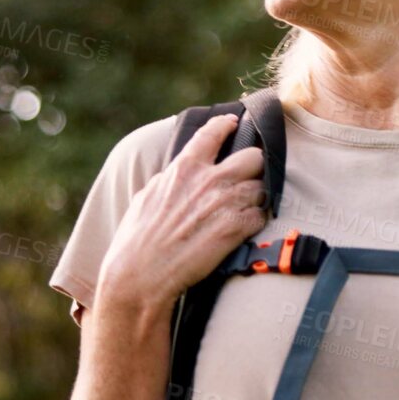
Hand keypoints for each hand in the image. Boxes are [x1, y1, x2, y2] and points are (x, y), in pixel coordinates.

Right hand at [98, 112, 268, 309]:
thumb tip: (175, 173)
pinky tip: (242, 230)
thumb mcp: (146, 197)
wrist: (141, 276)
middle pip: (254, 157)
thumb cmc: (136, 240)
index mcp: (184, 168)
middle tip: (246, 179)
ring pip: (262, 188)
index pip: (214, 132)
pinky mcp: (236, 229)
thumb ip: (168, 179)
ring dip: (257, 198)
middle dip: (254, 167)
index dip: (227, 125)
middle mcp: (210, 180)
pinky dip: (255, 222)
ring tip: (243, 210)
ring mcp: (226, 203)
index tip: (234, 123)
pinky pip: (261, 216)